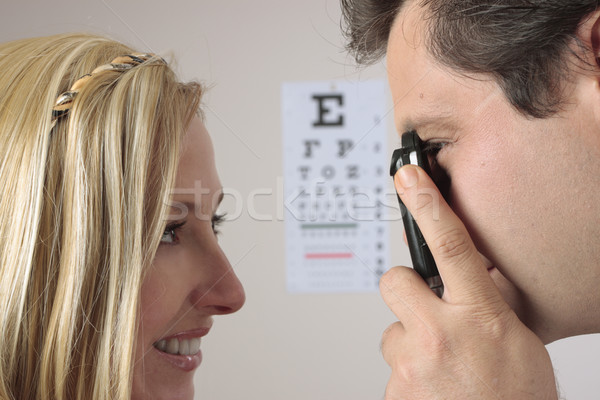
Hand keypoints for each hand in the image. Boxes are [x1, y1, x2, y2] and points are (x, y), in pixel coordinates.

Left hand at [382, 164, 556, 399]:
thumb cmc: (516, 396)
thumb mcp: (516, 339)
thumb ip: (489, 301)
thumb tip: (473, 272)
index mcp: (478, 314)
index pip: (451, 244)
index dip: (429, 205)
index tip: (409, 177)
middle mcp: (440, 334)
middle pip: (395, 281)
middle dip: (407, 291)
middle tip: (429, 312)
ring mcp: (412, 364)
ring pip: (392, 331)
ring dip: (411, 341)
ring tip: (441, 365)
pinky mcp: (394, 391)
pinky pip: (394, 366)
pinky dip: (411, 373)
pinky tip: (435, 387)